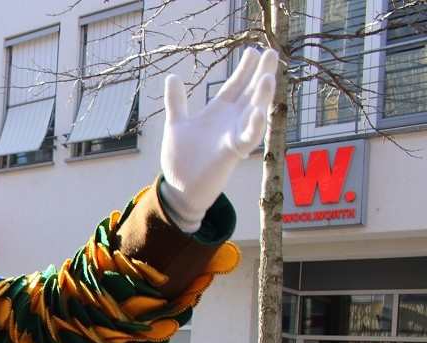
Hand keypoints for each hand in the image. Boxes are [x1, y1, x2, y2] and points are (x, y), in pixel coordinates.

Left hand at [160, 48, 277, 231]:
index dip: (244, 69)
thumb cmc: (181, 159)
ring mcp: (234, 136)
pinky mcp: (232, 153)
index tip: (253, 50)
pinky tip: (259, 111)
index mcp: (218, 113)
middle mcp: (231, 122)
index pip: (235, 86)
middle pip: (250, 93)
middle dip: (261, 74)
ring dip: (262, 96)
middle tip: (272, 52)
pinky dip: (254, 126)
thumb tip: (173, 77)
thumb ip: (176, 102)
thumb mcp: (177, 124)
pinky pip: (248, 138)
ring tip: (268, 76)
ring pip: (254, 112)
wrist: (179, 188)